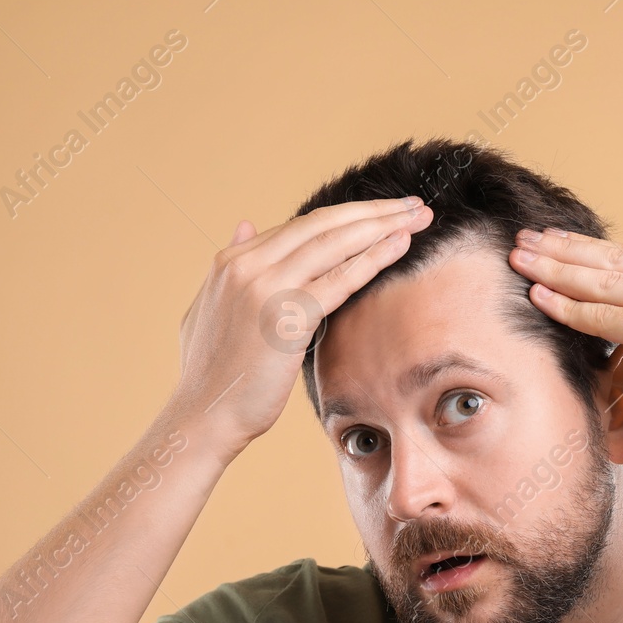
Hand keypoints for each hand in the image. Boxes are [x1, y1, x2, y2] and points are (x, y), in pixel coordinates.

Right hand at [169, 197, 434, 460]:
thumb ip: (234, 268)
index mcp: (231, 261)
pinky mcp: (286, 316)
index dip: (346, 216)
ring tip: (419, 215)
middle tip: (413, 205)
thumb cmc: (214, 377)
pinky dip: (374, 258)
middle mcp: (247, 265)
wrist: (204, 417)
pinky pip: (340, 279)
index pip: (301, 227)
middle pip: (323, 224)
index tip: (381, 213)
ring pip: (335, 242)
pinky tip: (401, 245)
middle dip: (373, 211)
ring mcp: (265, 287)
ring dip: (382, 225)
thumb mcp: (212, 308)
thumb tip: (247, 224)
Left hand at [508, 228, 622, 463]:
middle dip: (566, 249)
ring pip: (605, 282)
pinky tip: (538, 297)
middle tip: (526, 238)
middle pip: (617, 260)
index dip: (592, 248)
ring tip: (519, 260)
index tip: (558, 240)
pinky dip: (568, 309)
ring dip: (556, 271)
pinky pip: (604, 317)